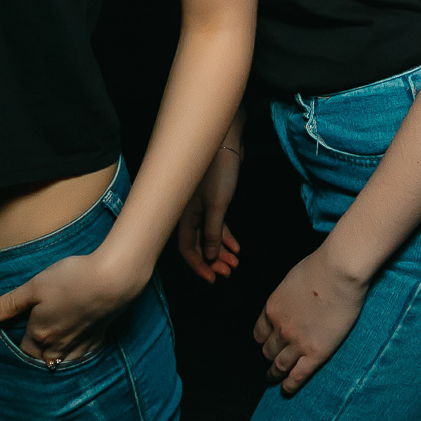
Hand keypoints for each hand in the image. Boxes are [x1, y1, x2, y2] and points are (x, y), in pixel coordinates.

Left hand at [0, 249, 146, 364]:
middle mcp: (59, 345)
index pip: (23, 351)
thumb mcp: (35, 286)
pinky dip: (77, 356)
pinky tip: (76, 350)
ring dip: (55, 360)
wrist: (112, 279)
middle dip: (36, 357)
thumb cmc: (71, 279)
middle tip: (32, 349)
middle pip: (42, 360)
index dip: (18, 347)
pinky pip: (83, 356)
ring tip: (50, 355)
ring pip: (63, 362)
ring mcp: (80, 343)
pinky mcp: (98, 337)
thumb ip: (10, 303)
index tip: (16, 343)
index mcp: (40, 334)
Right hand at [177, 143, 241, 282]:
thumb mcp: (217, 205)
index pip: (187, 249)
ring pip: (209, 236)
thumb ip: (212, 232)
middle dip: (212, 261)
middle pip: (198, 245)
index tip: (212, 279)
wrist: (227, 142)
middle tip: (227, 273)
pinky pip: (217, 225)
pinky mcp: (214, 200)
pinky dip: (226, 236)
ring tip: (235, 264)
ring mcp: (202, 207)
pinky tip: (236, 247)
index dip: (198, 266)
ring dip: (221, 251)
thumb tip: (210, 257)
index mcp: (184, 215)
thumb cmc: (218, 171)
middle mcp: (190, 213)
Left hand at [253, 243, 368, 394]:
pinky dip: (290, 385)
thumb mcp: (292, 280)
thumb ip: (288, 296)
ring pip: (279, 365)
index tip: (265, 345)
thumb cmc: (320, 267)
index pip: (259, 333)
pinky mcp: (316, 353)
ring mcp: (297, 343)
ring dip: (274, 374)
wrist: (338, 272)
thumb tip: (292, 301)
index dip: (263, 340)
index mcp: (272, 308)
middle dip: (268, 357)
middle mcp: (280, 328)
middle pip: (268, 350)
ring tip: (274, 380)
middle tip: (270, 364)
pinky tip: (286, 390)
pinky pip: (298, 375)